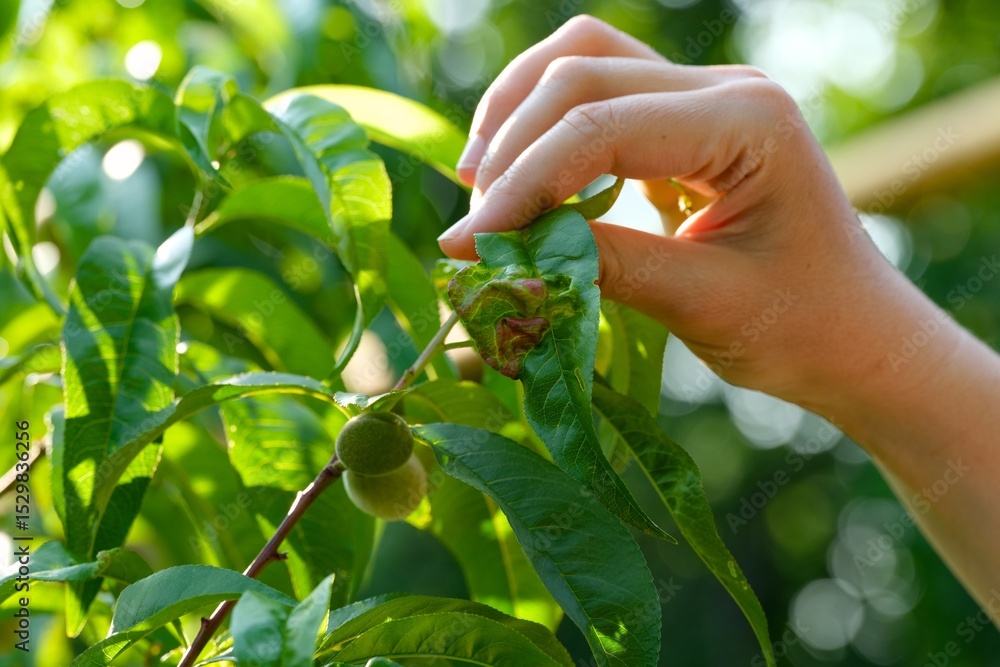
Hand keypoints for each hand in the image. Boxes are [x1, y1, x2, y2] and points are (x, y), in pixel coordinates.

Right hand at [438, 15, 940, 413]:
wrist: (856, 336)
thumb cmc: (800, 327)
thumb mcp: (700, 302)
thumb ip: (598, 264)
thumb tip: (488, 248)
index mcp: (749, 121)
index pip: (603, 124)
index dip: (525, 180)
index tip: (471, 241)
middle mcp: (727, 87)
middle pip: (582, 71)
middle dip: (513, 146)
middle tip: (475, 226)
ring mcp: (707, 94)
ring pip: (584, 59)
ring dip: (520, 115)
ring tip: (481, 185)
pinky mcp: (686, 118)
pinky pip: (600, 89)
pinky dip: (548, 124)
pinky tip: (522, 174)